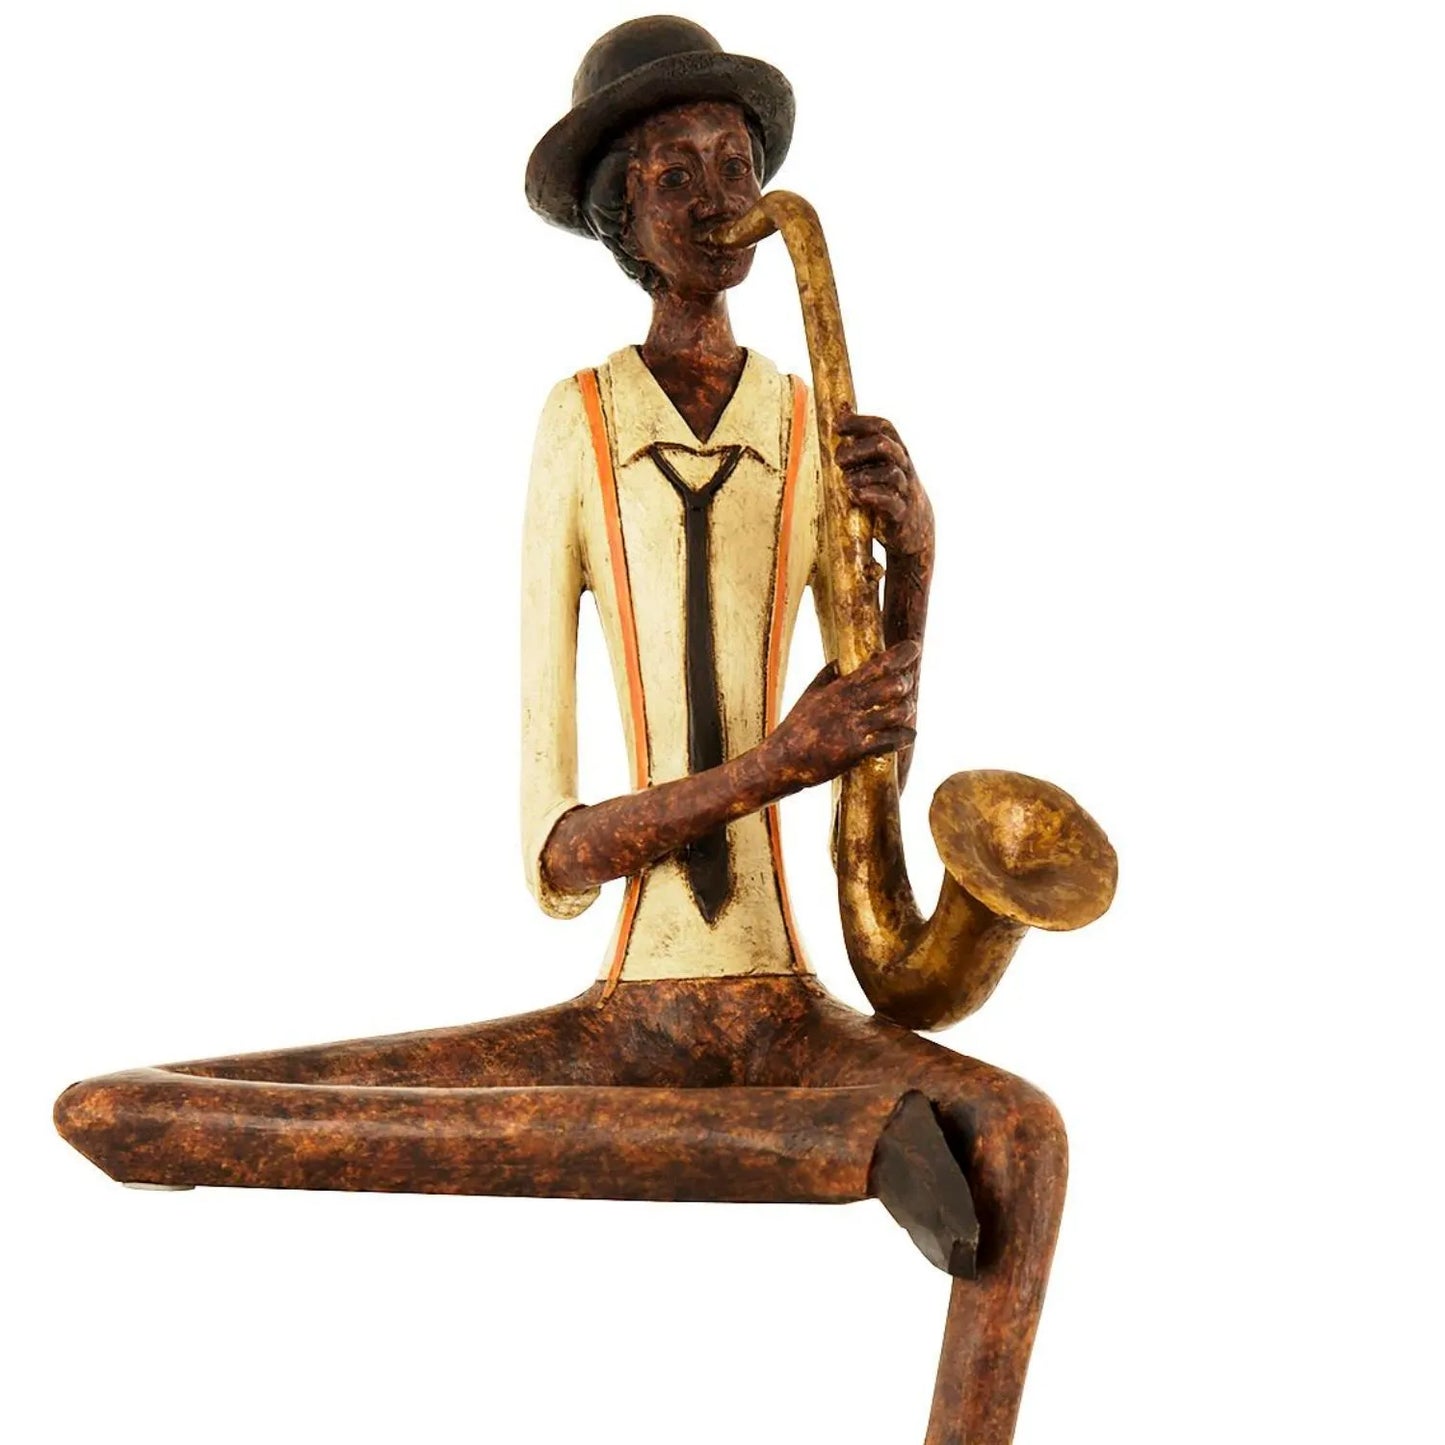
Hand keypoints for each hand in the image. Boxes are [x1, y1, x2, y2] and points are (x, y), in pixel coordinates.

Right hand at [763, 640, 919, 790]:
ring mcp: (855, 727)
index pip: (877, 664)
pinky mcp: (857, 750)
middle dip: (907, 685)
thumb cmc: (795, 727)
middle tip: (907, 687)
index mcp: (840, 687)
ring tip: (906, 711)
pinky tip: (907, 736)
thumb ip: (826, 676)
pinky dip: (905, 737)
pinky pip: (892, 740)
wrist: (783, 760)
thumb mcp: (809, 695)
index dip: (900, 654)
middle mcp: (850, 704)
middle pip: (895, 686)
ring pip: (898, 712)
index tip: (913, 647)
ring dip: (908, 711)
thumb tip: (838, 663)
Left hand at [835, 409, 933, 558]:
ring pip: (889, 473)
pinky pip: (890, 502)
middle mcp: (903, 467)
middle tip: (838, 459)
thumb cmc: (889, 492)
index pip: (883, 427)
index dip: (860, 422)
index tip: (837, 426)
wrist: (917, 529)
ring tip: (846, 482)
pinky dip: (872, 496)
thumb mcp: (879, 467)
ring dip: (863, 475)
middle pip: (885, 446)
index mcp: (896, 452)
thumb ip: (862, 445)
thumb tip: (839, 415)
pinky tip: (856, 495)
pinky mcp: (901, 513)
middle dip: (858, 449)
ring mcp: (904, 490)